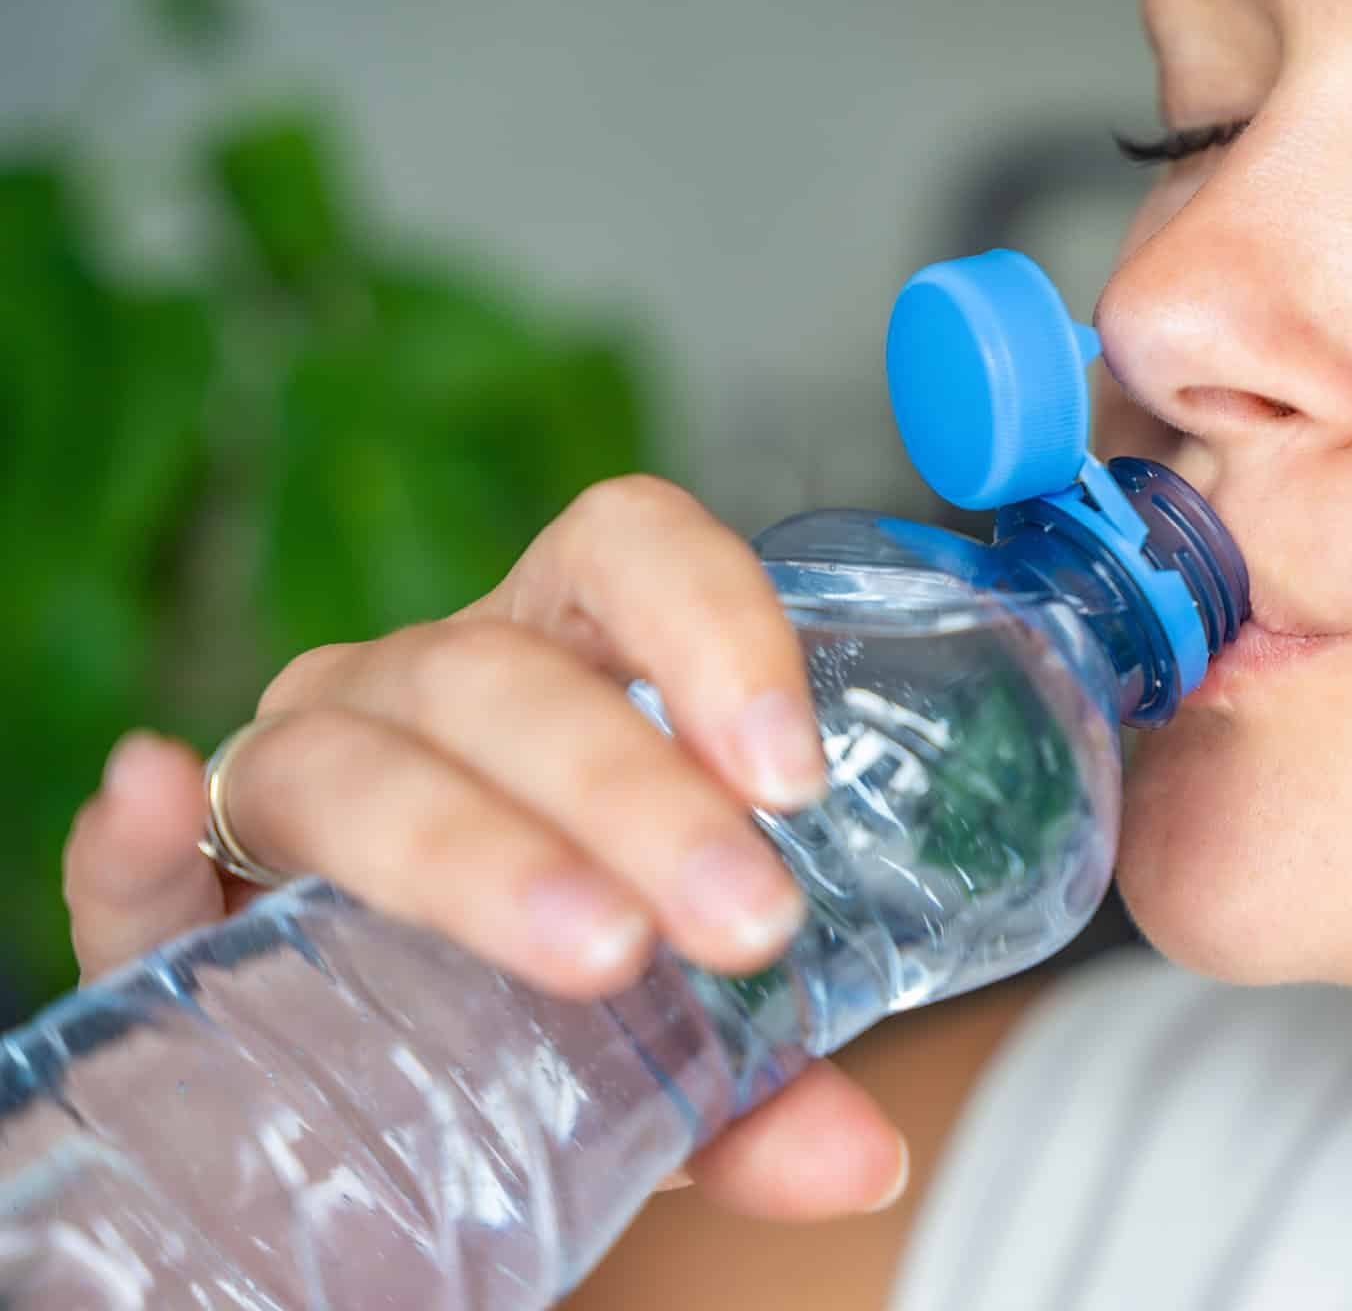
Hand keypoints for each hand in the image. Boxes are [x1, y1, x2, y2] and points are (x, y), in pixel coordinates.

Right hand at [60, 475, 909, 1221]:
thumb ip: (759, 1086)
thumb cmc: (547, 1001)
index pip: (627, 555)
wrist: (385, 1079)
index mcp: (559, 668)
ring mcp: (294, 776)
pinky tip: (154, 808)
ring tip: (592, 946)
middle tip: (744, 923)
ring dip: (474, 850)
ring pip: (359, 763)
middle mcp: (422, 693)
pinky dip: (132, 839)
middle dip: (636, 794)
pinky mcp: (172, 898)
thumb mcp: (669, 1041)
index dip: (713, 630)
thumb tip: (857, 1157)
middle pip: (507, 677)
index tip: (795, 773)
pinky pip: (137, 860)